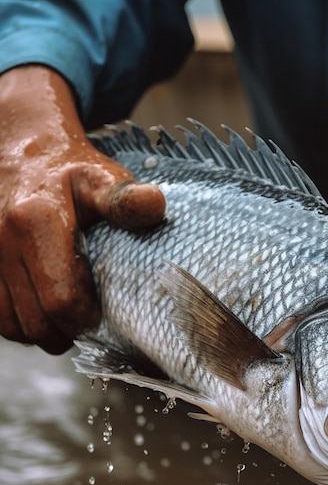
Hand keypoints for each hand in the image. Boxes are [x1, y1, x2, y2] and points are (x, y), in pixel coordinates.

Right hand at [0, 65, 165, 353]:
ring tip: (70, 323)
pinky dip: (20, 324)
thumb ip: (124, 199)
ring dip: (43, 333)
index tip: (104, 319)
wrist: (20, 151)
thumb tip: (155, 205)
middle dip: (67, 333)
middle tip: (90, 327)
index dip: (86, 319)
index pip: (61, 298)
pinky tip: (43, 314)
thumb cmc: (69, 171)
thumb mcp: (101, 178)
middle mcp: (1, 240)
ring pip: (11, 325)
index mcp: (35, 221)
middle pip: (35, 320)